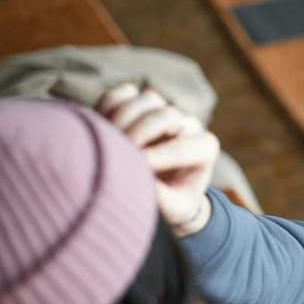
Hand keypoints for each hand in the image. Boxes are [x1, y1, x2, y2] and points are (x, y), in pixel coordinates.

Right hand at [96, 82, 219, 235]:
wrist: (163, 192)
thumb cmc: (172, 203)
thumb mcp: (174, 210)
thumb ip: (162, 198)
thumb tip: (138, 177)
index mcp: (204, 148)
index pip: (183, 146)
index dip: (158, 156)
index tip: (137, 166)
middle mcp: (187, 124)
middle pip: (167, 115)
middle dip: (141, 133)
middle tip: (119, 153)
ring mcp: (163, 110)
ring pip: (147, 99)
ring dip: (123, 119)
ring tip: (107, 141)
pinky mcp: (139, 104)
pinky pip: (123, 93)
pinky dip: (108, 105)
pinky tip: (99, 126)